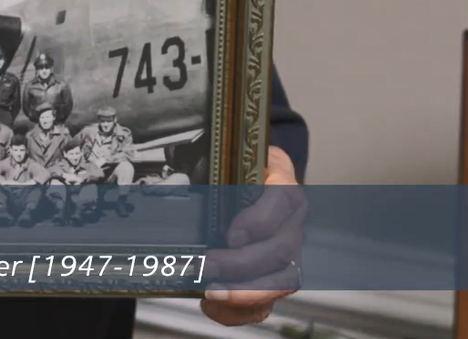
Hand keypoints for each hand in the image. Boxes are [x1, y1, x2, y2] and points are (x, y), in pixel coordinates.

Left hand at [200, 146, 305, 327]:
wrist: (252, 181)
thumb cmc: (237, 172)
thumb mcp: (228, 157)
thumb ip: (211, 163)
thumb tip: (175, 181)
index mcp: (283, 186)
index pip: (282, 200)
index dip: (259, 222)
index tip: (231, 234)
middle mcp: (292, 222)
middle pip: (280, 250)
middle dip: (240, 264)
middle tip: (205, 266)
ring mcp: (288, 253)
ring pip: (280, 281)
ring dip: (243, 292)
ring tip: (210, 293)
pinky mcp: (274, 278)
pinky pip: (265, 302)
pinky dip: (238, 310)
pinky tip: (212, 306)